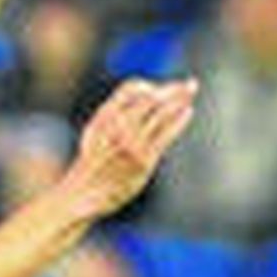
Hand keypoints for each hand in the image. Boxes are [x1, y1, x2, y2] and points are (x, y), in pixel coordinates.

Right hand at [68, 77, 197, 217]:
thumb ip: (113, 112)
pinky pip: (167, 133)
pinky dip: (180, 120)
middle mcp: (119, 126)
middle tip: (189, 85)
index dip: (148, 85)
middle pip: (152, 98)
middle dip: (173, 89)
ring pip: (162, 113)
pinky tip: (188, 112)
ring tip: (191, 91)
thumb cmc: (93, 161)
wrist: (85, 191)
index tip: (158, 89)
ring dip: (180, 100)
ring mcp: (133, 143)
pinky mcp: (145, 159)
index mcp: (105, 115)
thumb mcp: (94, 130)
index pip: (131, 88)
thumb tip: (140, 95)